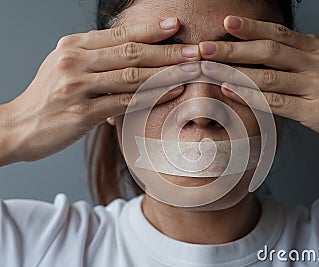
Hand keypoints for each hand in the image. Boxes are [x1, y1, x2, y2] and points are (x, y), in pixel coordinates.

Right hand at [0, 17, 200, 164]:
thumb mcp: (67, 67)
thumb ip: (96, 59)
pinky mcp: (82, 113)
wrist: (18, 127)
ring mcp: (78, 87)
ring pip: (133, 76)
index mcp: (73, 46)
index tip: (176, 26)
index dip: (150, 29)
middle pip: (131, 52)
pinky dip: (152, 98)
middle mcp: (74, 61)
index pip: (119, 34)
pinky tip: (172, 93)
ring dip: (167, 73)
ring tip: (192, 71)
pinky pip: (125, 102)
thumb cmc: (48, 98)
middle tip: (195, 51)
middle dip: (168, 51)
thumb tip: (135, 55)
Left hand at [199, 16, 318, 156]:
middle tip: (205, 47)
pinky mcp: (318, 113)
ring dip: (233, 72)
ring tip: (208, 69)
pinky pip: (276, 103)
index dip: (252, 28)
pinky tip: (230, 92)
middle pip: (269, 50)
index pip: (280, 33)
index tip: (226, 23)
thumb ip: (308, 55)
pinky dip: (250, 97)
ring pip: (267, 76)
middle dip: (233, 48)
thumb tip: (281, 46)